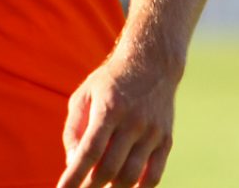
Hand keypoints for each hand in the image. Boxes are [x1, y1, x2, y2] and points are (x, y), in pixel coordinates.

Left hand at [55, 51, 178, 187]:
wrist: (152, 64)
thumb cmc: (110, 82)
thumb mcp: (84, 96)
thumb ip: (74, 129)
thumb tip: (72, 162)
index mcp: (109, 108)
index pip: (89, 151)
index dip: (75, 175)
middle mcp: (133, 122)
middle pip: (110, 168)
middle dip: (91, 185)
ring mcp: (153, 133)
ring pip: (131, 176)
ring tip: (100, 185)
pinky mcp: (166, 140)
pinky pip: (154, 176)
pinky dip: (138, 187)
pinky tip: (123, 185)